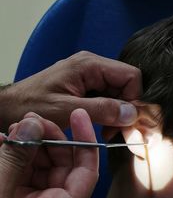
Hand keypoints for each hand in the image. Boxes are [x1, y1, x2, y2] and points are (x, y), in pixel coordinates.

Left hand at [0, 51, 140, 130]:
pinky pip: (106, 98)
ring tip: (107, 132)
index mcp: (90, 65)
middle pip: (126, 85)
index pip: (130, 76)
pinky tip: (102, 126)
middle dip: (126, 109)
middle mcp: (93, 66)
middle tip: (119, 133)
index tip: (128, 123)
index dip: (135, 99)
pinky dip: (108, 113)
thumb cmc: (33, 105)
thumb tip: (133, 113)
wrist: (11, 107)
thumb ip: (101, 109)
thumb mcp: (66, 109)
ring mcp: (89, 76)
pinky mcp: (85, 86)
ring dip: (117, 114)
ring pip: (118, 93)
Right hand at [0, 110, 97, 197]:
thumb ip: (15, 160)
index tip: (78, 115)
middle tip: (32, 119)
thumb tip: (33, 125)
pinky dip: (14, 152)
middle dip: (49, 137)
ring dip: (30, 142)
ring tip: (14, 127)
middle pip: (62, 163)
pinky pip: (22, 169)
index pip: (86, 172)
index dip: (85, 141)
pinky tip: (2, 139)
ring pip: (41, 163)